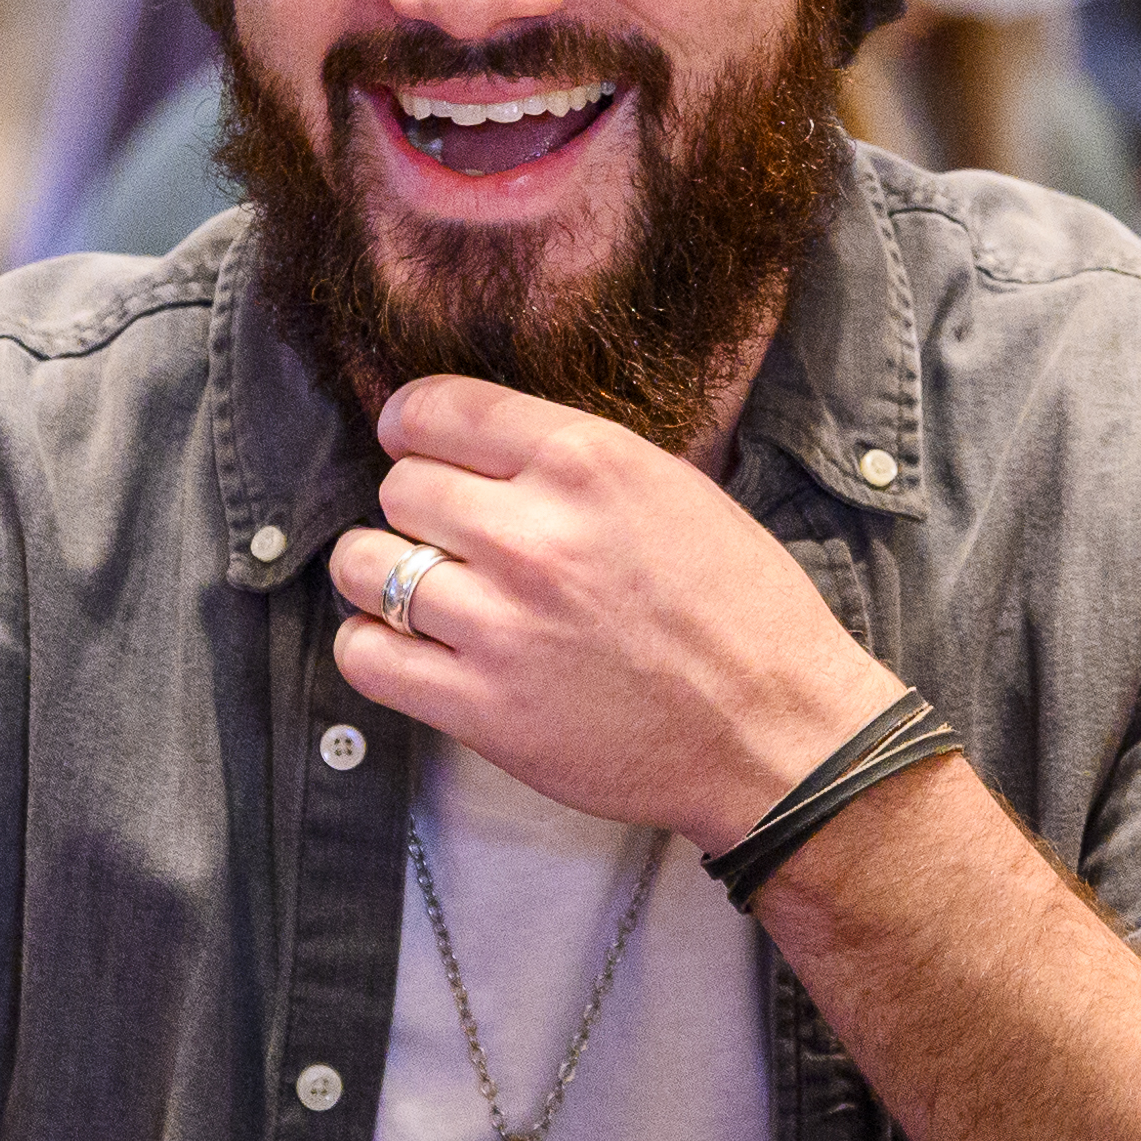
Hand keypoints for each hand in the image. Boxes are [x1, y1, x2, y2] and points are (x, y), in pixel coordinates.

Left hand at [323, 375, 894, 849]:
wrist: (776, 733)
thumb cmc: (743, 613)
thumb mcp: (674, 489)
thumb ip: (572, 462)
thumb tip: (480, 447)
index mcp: (586, 462)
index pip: (439, 408)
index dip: (413, 426)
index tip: (413, 444)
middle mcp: (533, 534)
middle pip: (398, 487)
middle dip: (416, 506)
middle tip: (447, 536)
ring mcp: (500, 624)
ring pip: (365, 565)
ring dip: (381, 572)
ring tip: (415, 588)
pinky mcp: (480, 708)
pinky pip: (364, 655)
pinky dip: (370, 645)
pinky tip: (405, 645)